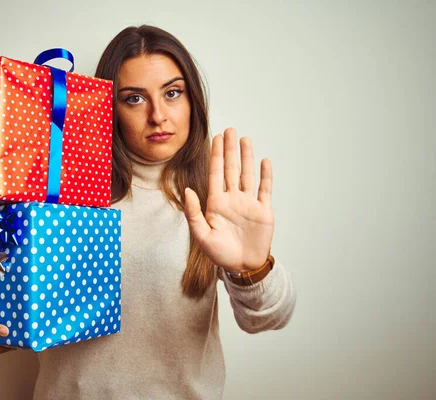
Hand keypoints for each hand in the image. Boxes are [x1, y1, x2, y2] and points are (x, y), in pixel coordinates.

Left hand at [184, 128, 274, 273]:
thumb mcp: (202, 235)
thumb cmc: (220, 253)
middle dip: (230, 150)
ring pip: (247, 174)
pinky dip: (265, 175)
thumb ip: (194, 213)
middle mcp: (232, 199)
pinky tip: (264, 161)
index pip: (216, 174)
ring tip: (245, 139)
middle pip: (231, 169)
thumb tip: (188, 190)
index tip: (215, 138)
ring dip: (246, 157)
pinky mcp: (263, 210)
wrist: (242, 267)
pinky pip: (264, 189)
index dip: (216, 156)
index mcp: (216, 203)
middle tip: (229, 130)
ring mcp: (248, 203)